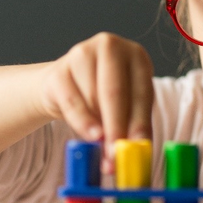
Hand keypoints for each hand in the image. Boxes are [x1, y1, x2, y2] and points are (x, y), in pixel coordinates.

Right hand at [40, 33, 153, 171]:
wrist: (66, 85)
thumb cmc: (104, 97)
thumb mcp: (127, 107)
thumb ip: (133, 127)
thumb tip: (136, 152)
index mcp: (137, 55)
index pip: (142, 93)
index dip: (140, 123)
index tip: (137, 149)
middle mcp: (111, 46)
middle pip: (115, 92)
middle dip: (116, 127)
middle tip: (116, 155)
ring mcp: (82, 54)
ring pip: (93, 98)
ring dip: (99, 127)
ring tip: (103, 146)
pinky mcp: (59, 70)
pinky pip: (71, 102)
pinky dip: (82, 122)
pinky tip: (90, 136)